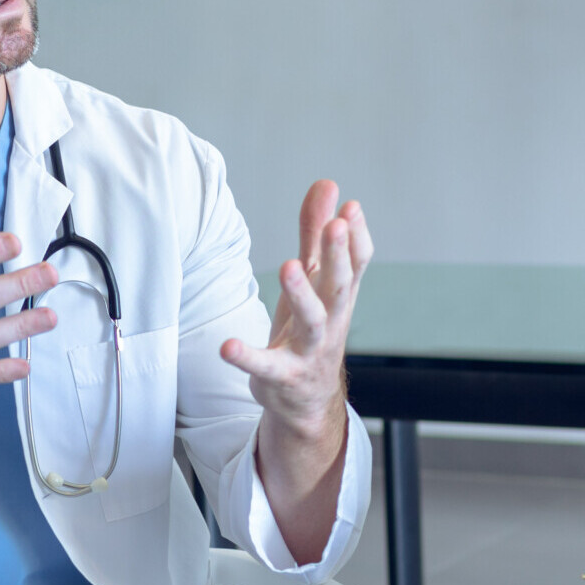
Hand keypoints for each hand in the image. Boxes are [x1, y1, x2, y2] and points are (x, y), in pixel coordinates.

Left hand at [220, 179, 370, 436]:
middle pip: (340, 286)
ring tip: (288, 266)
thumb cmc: (311, 332)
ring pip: (312, 321)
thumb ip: (316, 235)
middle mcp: (330, 321)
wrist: (308, 400)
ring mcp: (309, 350)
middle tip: (336, 225)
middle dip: (338, 255)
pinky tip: (228, 347)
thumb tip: (328, 185)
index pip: (356, 264)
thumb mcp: (314, 282)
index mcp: (338, 296)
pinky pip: (266, 366)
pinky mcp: (282, 375)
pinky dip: (247, 357)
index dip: (356, 236)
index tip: (351, 207)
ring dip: (302, 294)